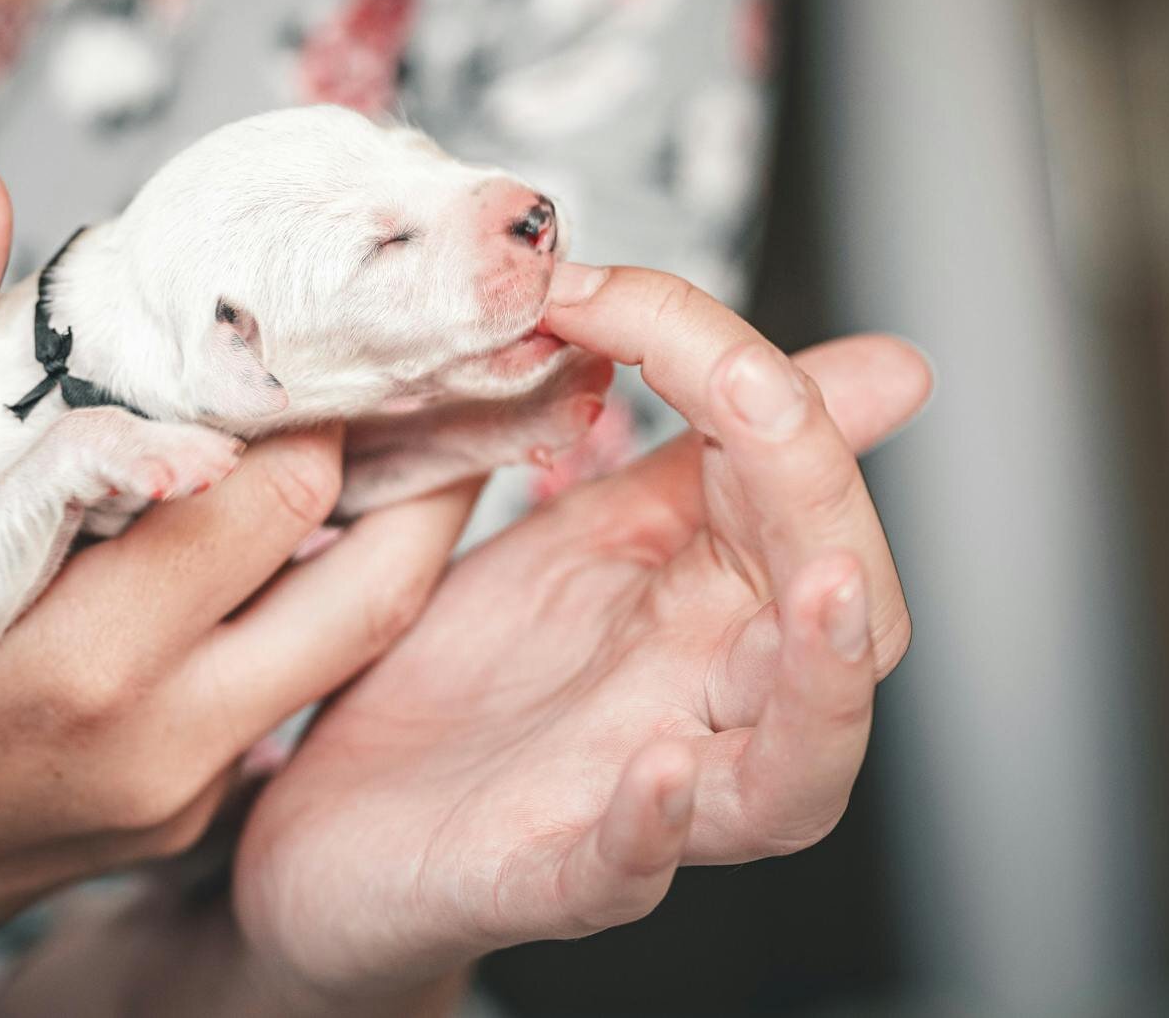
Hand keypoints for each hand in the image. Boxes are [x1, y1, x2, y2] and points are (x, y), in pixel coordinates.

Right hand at [0, 165, 474, 998]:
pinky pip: (294, 691)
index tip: (331, 321)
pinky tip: (302, 519)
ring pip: (356, 645)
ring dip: (387, 533)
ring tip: (397, 425)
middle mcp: (163, 748)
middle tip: (407, 364)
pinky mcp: (187, 816)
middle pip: (369, 585)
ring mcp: (186, 795)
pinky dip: (319, 598)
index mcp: (79, 672)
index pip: (273, 502)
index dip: (317, 399)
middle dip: (396, 462)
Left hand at [234, 266, 928, 1006]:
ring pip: (790, 777)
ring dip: (822, 687)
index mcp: (706, 601)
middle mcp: (696, 697)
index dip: (716, 361)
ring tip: (825, 593)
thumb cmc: (460, 687)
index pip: (785, 473)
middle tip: (764, 397)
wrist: (330, 826)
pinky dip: (651, 831)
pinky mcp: (540, 879)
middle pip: (838, 621)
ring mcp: (632, 795)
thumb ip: (691, 449)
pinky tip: (653, 776)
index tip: (590, 289)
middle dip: (830, 503)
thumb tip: (834, 343)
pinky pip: (623, 872)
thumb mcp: (578, 536)